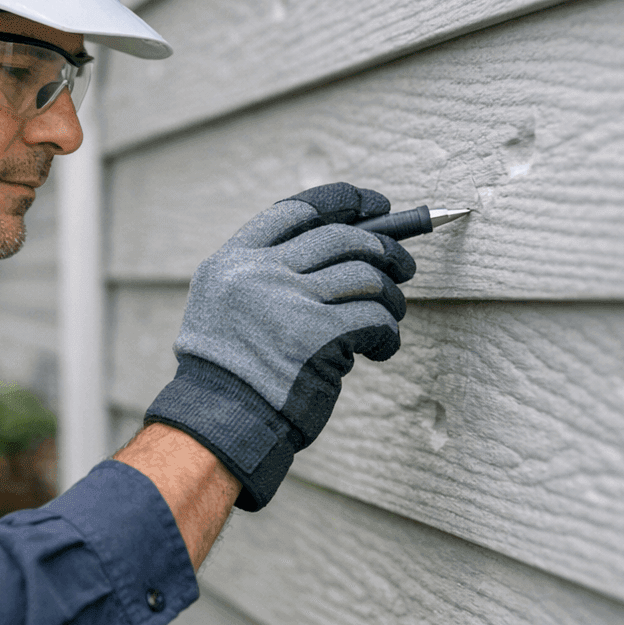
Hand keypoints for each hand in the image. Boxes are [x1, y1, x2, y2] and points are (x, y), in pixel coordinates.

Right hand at [143, 183, 414, 510]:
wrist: (220, 422)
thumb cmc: (234, 371)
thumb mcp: (228, 306)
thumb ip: (269, 273)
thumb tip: (353, 245)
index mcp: (232, 260)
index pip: (297, 208)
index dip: (344, 202)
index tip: (376, 206)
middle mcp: (256, 272)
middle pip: (341, 237)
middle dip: (385, 248)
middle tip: (403, 266)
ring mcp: (286, 300)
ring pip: (366, 275)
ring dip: (389, 297)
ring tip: (389, 316)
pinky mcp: (317, 334)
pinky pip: (374, 317)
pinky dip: (387, 333)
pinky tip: (380, 348)